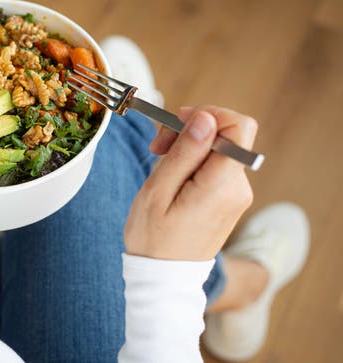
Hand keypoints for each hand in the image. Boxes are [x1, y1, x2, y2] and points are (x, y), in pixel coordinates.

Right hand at [124, 106, 257, 260]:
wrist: (163, 277)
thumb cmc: (153, 238)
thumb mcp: (158, 191)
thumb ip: (185, 152)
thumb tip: (205, 118)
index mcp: (222, 184)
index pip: (239, 126)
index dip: (209, 114)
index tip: (177, 124)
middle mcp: (238, 187)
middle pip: (226, 134)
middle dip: (192, 129)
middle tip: (158, 146)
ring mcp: (237, 194)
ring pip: (219, 148)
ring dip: (189, 146)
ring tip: (160, 163)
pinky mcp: (230, 199)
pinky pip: (216, 165)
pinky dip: (194, 161)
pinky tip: (172, 177)